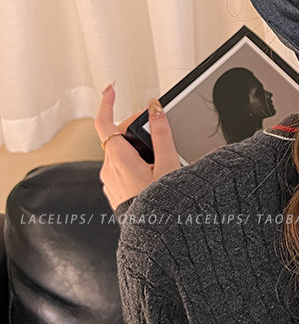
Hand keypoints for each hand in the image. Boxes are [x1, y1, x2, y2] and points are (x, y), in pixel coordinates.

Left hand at [94, 84, 181, 210]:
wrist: (156, 234)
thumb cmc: (162, 202)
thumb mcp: (168, 163)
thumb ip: (161, 132)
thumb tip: (155, 109)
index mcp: (119, 159)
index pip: (104, 123)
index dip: (107, 103)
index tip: (112, 89)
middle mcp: (109, 168)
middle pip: (117, 135)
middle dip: (134, 125)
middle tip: (156, 124)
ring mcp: (109, 181)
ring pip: (119, 151)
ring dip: (136, 144)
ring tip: (159, 153)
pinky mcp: (114, 190)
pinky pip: (120, 166)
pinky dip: (133, 158)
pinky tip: (152, 168)